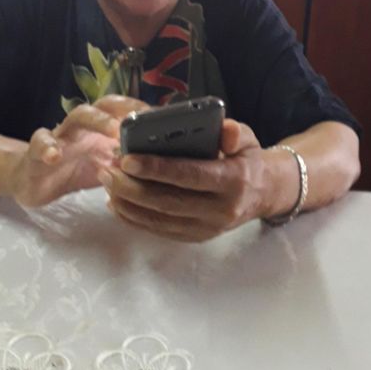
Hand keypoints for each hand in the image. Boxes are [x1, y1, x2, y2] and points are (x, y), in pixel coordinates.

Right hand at [9, 95, 147, 206]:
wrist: (34, 181)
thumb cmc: (75, 170)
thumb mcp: (106, 171)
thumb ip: (127, 167)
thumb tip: (157, 167)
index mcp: (102, 129)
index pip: (124, 111)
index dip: (141, 111)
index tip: (160, 118)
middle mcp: (85, 126)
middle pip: (105, 105)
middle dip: (125, 108)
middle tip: (143, 121)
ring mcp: (61, 135)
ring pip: (78, 116)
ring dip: (99, 120)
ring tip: (114, 132)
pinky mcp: (37, 150)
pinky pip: (40, 142)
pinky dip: (47, 147)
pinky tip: (54, 156)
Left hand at [101, 119, 271, 241]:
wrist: (264, 194)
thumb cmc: (247, 159)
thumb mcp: (248, 139)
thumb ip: (234, 133)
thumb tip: (223, 131)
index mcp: (233, 180)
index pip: (191, 175)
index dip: (158, 168)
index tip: (128, 159)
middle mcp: (220, 209)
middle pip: (169, 201)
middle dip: (132, 186)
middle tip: (107, 169)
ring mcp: (208, 228)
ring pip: (160, 219)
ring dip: (128, 203)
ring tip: (106, 182)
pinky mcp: (196, 237)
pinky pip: (160, 231)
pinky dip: (135, 218)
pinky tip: (116, 203)